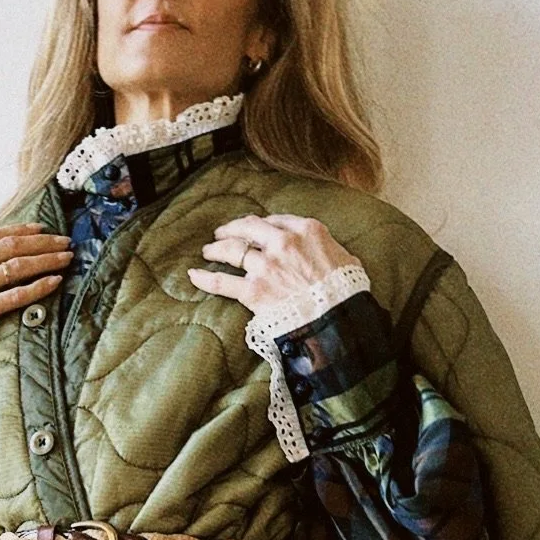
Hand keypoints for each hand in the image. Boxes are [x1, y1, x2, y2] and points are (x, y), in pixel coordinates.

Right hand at [0, 224, 71, 336]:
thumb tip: (2, 244)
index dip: (24, 230)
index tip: (45, 230)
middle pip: (12, 247)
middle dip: (43, 243)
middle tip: (65, 242)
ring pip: (18, 267)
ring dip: (47, 260)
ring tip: (66, 258)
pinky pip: (16, 295)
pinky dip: (39, 286)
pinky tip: (55, 281)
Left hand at [187, 214, 359, 320]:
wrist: (338, 319)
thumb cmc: (346, 290)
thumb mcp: (345, 257)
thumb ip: (326, 248)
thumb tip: (320, 251)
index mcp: (307, 230)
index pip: (275, 220)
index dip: (260, 225)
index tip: (252, 227)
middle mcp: (283, 243)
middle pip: (248, 229)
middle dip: (232, 229)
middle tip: (222, 233)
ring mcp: (266, 266)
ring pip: (232, 251)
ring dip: (216, 249)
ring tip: (208, 251)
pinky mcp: (254, 290)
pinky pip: (222, 281)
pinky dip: (205, 278)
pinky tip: (193, 275)